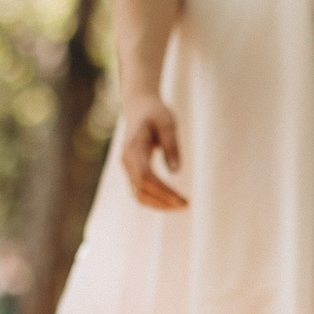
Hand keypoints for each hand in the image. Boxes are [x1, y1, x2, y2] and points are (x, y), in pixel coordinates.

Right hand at [118, 93, 187, 210]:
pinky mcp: (131, 170)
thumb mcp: (168, 123)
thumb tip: (175, 171)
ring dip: (159, 204)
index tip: (182, 199)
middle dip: (164, 201)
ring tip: (181, 206)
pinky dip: (154, 200)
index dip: (163, 191)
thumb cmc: (155, 113)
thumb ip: (171, 145)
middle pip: (141, 190)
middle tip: (186, 206)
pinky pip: (139, 191)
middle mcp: (127, 160)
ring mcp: (127, 167)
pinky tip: (170, 202)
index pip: (146, 177)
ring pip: (138, 194)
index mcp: (134, 148)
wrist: (139, 107)